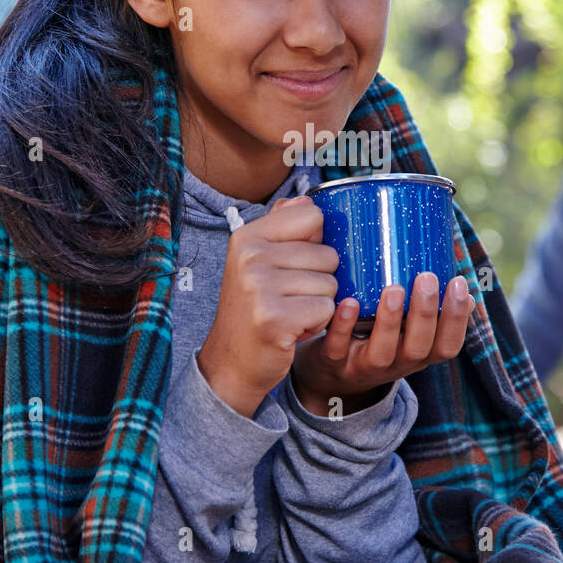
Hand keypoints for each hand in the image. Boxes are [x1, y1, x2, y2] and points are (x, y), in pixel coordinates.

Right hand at [198, 196, 339, 417]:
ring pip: (331, 284)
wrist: (232, 362)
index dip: (316, 242)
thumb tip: (305, 200)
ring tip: (290, 313)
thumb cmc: (253, 309)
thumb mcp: (258, 262)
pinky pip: (327, 309)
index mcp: (247, 237)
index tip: (294, 263)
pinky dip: (317, 323)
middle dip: (320, 280)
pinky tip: (293, 329)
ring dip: (319, 304)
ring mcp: (260, 287)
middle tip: (289, 298)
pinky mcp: (275, 318)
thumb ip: (282, 228)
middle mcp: (250, 257)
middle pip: (328, 254)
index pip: (313, 216)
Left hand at [290, 271, 475, 417]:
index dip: (457, 319)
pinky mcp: (334, 362)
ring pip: (382, 351)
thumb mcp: (405, 328)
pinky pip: (338, 348)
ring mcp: (364, 366)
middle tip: (427, 278)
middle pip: (418, 347)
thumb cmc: (376, 336)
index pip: (448, 345)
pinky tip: (350, 302)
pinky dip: (344, 325)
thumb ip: (426, 305)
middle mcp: (396, 364)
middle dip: (425, 313)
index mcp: (418, 354)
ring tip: (394, 289)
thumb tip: (457, 274)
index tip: (460, 283)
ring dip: (390, 320)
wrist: (331, 371)